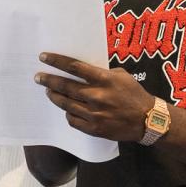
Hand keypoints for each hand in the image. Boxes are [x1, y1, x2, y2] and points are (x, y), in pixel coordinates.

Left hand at [36, 52, 152, 141]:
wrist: (147, 120)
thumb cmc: (134, 94)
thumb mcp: (122, 76)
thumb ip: (102, 73)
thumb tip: (83, 70)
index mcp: (104, 80)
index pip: (74, 67)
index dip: (56, 61)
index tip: (44, 58)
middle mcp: (96, 96)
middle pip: (65, 86)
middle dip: (48, 80)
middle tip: (38, 77)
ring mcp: (94, 114)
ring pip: (66, 104)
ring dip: (54, 96)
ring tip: (49, 91)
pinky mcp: (94, 129)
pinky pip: (73, 120)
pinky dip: (68, 113)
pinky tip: (66, 109)